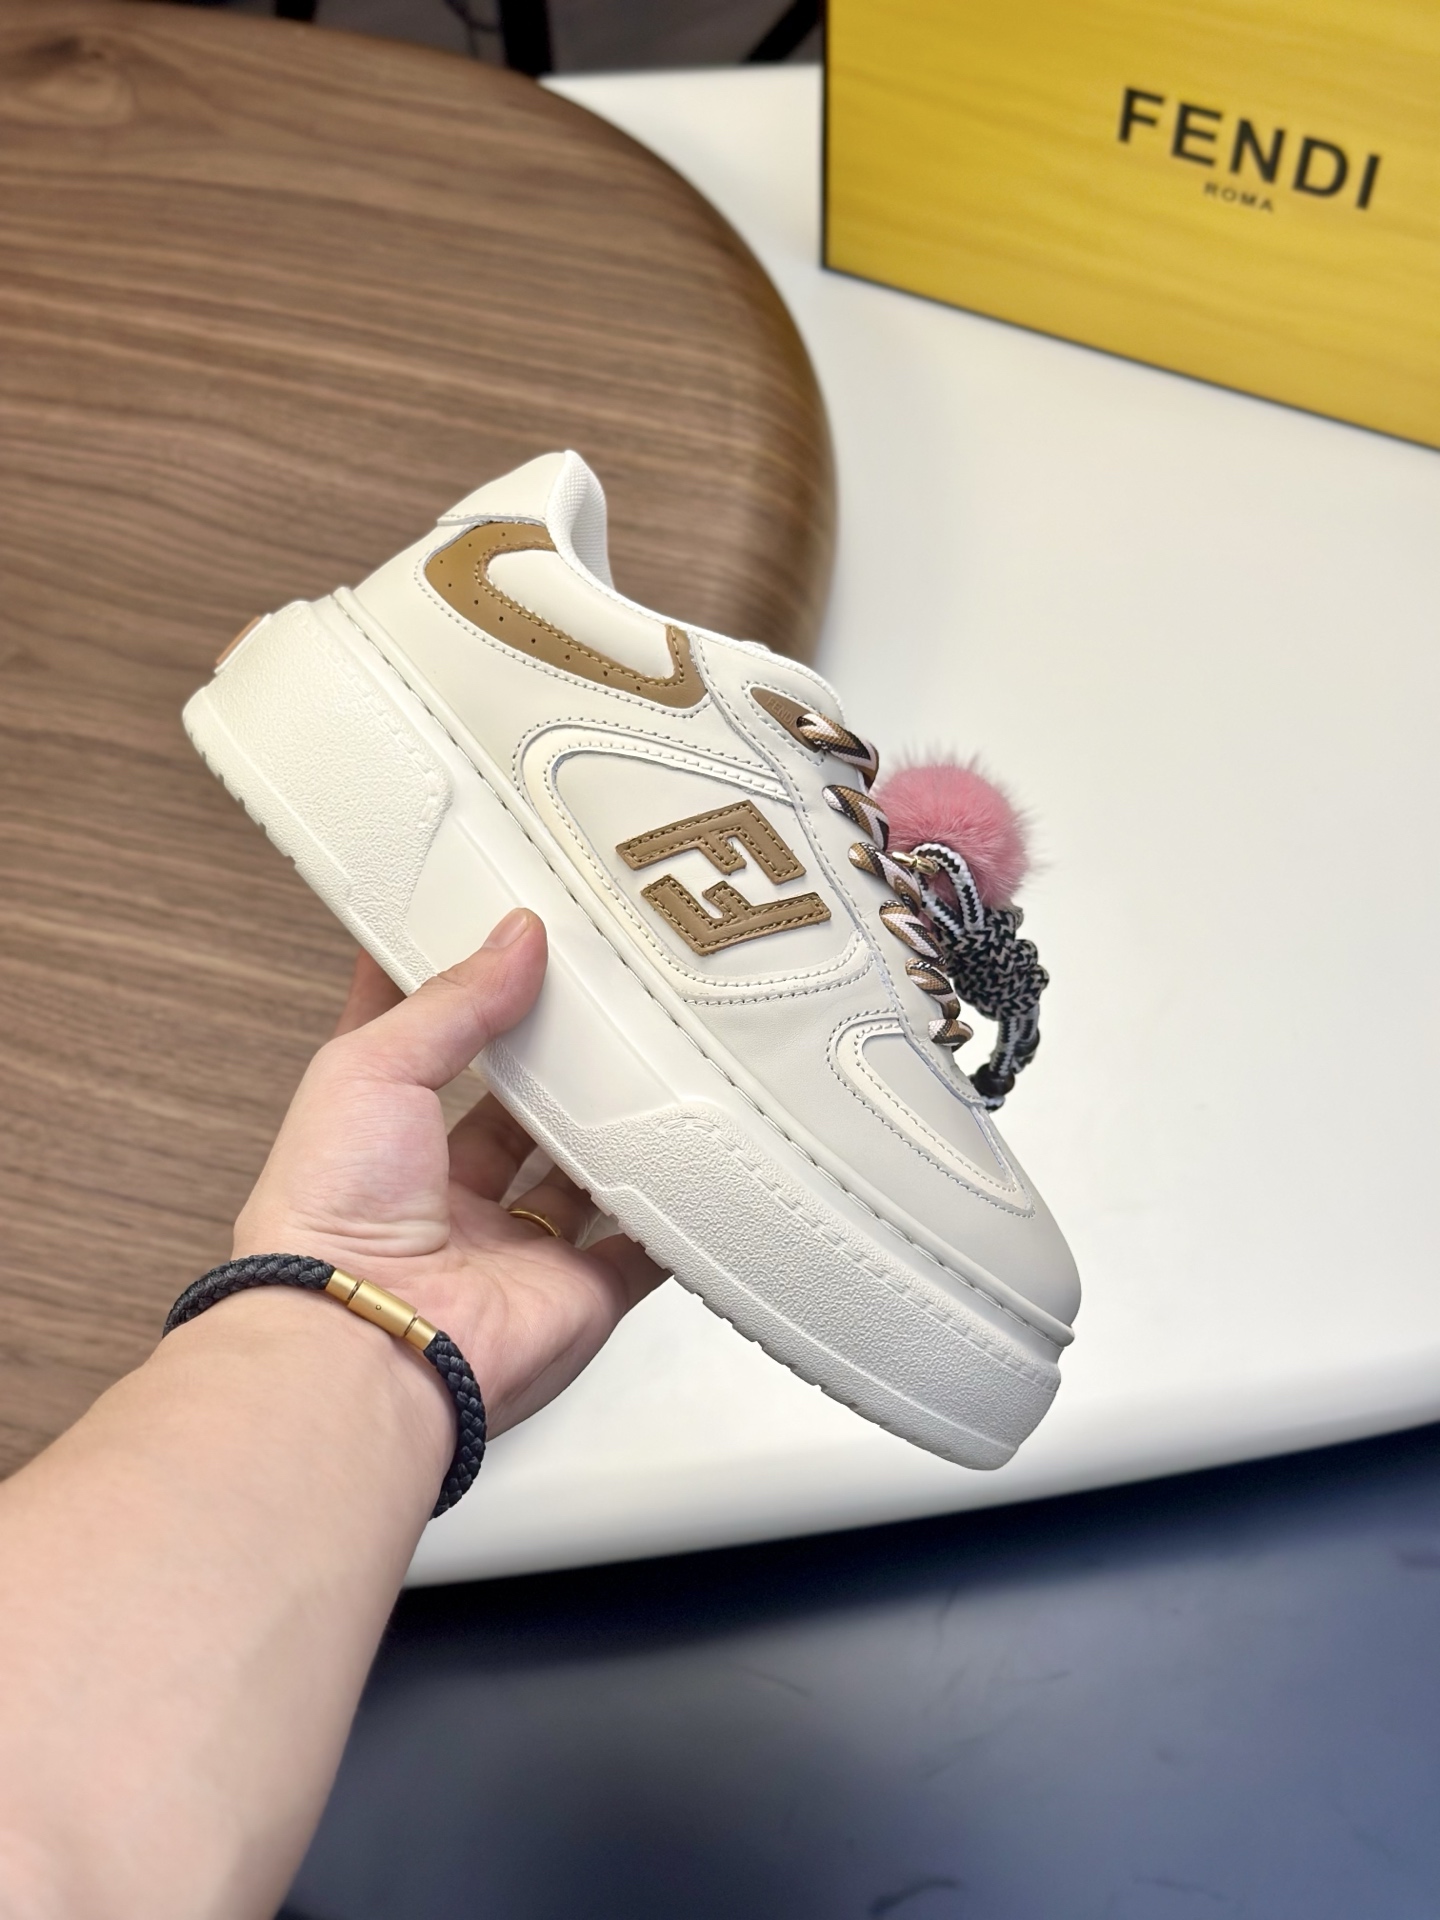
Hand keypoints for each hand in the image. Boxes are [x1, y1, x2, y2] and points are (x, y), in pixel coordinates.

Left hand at [233, 909, 663, 1435]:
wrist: (369, 1345)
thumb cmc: (328, 1222)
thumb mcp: (371, 1067)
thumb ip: (451, 1001)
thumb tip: (515, 938)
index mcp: (385, 1141)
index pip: (430, 1048)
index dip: (464, 997)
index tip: (507, 943)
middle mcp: (450, 1197)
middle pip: (524, 1113)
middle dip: (562, 1063)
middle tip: (607, 998)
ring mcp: (519, 1247)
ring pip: (588, 1173)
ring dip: (621, 1126)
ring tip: (662, 1054)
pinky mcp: (579, 1292)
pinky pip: (645, 1248)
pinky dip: (676, 1213)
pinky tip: (702, 1157)